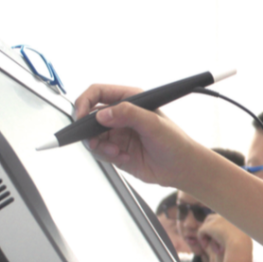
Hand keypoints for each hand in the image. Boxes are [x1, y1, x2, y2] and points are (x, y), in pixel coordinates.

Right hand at [74, 83, 193, 186]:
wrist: (181, 168)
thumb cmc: (175, 142)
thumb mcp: (154, 124)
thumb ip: (129, 115)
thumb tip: (103, 114)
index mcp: (129, 99)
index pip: (97, 93)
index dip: (85, 102)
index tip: (81, 116)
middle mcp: (120, 115)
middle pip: (89, 117)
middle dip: (89, 131)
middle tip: (95, 141)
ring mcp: (116, 133)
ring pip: (92, 137)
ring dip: (100, 146)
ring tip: (117, 152)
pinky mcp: (115, 150)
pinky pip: (100, 152)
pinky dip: (108, 156)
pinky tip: (125, 158)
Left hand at [198, 214, 249, 256]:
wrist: (240, 246)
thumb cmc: (244, 245)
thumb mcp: (243, 236)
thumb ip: (238, 232)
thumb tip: (234, 231)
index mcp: (234, 214)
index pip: (221, 217)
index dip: (218, 226)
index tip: (219, 235)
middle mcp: (225, 214)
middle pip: (212, 218)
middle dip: (210, 227)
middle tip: (210, 238)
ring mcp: (217, 219)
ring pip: (206, 224)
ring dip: (206, 233)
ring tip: (207, 243)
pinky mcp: (210, 226)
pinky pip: (201, 231)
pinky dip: (202, 238)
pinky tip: (205, 246)